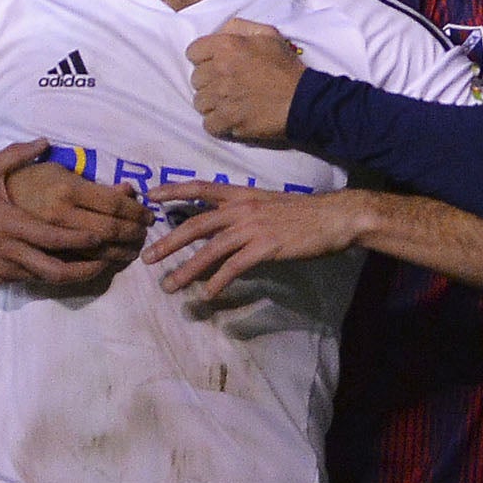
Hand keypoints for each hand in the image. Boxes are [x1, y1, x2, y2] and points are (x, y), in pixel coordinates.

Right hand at [0, 140, 146, 287]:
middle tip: (110, 260)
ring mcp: (3, 268)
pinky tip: (66, 268)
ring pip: (47, 280)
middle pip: (58, 270)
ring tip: (97, 266)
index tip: (105, 236)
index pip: (56, 238)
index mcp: (11, 224)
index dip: (84, 241)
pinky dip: (53, 276)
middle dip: (88, 268)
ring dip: (74, 275)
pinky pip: (32, 281)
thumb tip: (46, 141)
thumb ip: (17, 155)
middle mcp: (10, 250)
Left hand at [144, 181, 368, 299]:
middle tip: (146, 258)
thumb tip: (218, 229)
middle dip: (169, 242)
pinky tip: (208, 294)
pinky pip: (235, 266)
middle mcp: (242, 208)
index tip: (150, 195)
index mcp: (241, 195)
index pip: (200, 188)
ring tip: (169, 285)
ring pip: (210, 249)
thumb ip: (240, 213)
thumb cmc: (302, 213)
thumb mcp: (266, 205)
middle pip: (196, 224)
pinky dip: (218, 281)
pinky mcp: (266, 247)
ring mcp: (253, 227)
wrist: (336, 217)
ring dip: (187, 269)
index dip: (174, 190)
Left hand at [188, 18, 305, 145]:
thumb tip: (219, 32)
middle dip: (210, 82)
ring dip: (213, 104)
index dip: (204, 59)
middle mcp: (220, 70)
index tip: (217, 65)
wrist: (303, 99)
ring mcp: (222, 96)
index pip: (193, 51)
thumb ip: (239, 28)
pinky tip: (232, 118)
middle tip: (229, 85)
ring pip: (199, 102)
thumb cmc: (285, 67)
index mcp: (227, 46)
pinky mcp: (227, 119)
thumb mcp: (267, 34)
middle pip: (196, 79)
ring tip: (231, 102)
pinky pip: (208, 123)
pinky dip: (218, 123)